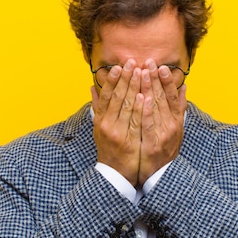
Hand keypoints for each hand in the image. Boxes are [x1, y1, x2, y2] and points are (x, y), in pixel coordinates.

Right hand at [91, 59, 143, 185]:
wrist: (114, 174)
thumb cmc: (109, 148)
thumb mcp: (99, 127)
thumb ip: (98, 107)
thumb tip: (93, 87)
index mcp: (100, 120)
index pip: (107, 96)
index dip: (113, 80)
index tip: (120, 66)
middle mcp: (107, 125)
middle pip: (117, 97)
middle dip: (126, 78)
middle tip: (133, 62)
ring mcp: (118, 133)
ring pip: (126, 107)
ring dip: (134, 88)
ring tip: (141, 72)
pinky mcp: (129, 142)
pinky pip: (135, 122)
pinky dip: (139, 108)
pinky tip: (144, 96)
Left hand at [138, 59, 186, 185]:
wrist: (160, 176)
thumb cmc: (165, 150)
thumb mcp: (176, 129)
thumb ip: (179, 108)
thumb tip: (183, 87)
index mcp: (176, 121)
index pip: (170, 96)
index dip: (166, 80)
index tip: (160, 65)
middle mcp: (171, 126)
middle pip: (162, 98)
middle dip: (155, 78)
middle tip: (148, 61)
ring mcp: (162, 135)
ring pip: (155, 108)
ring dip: (149, 89)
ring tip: (143, 72)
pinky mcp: (152, 144)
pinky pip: (148, 125)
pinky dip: (146, 111)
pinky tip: (142, 98)